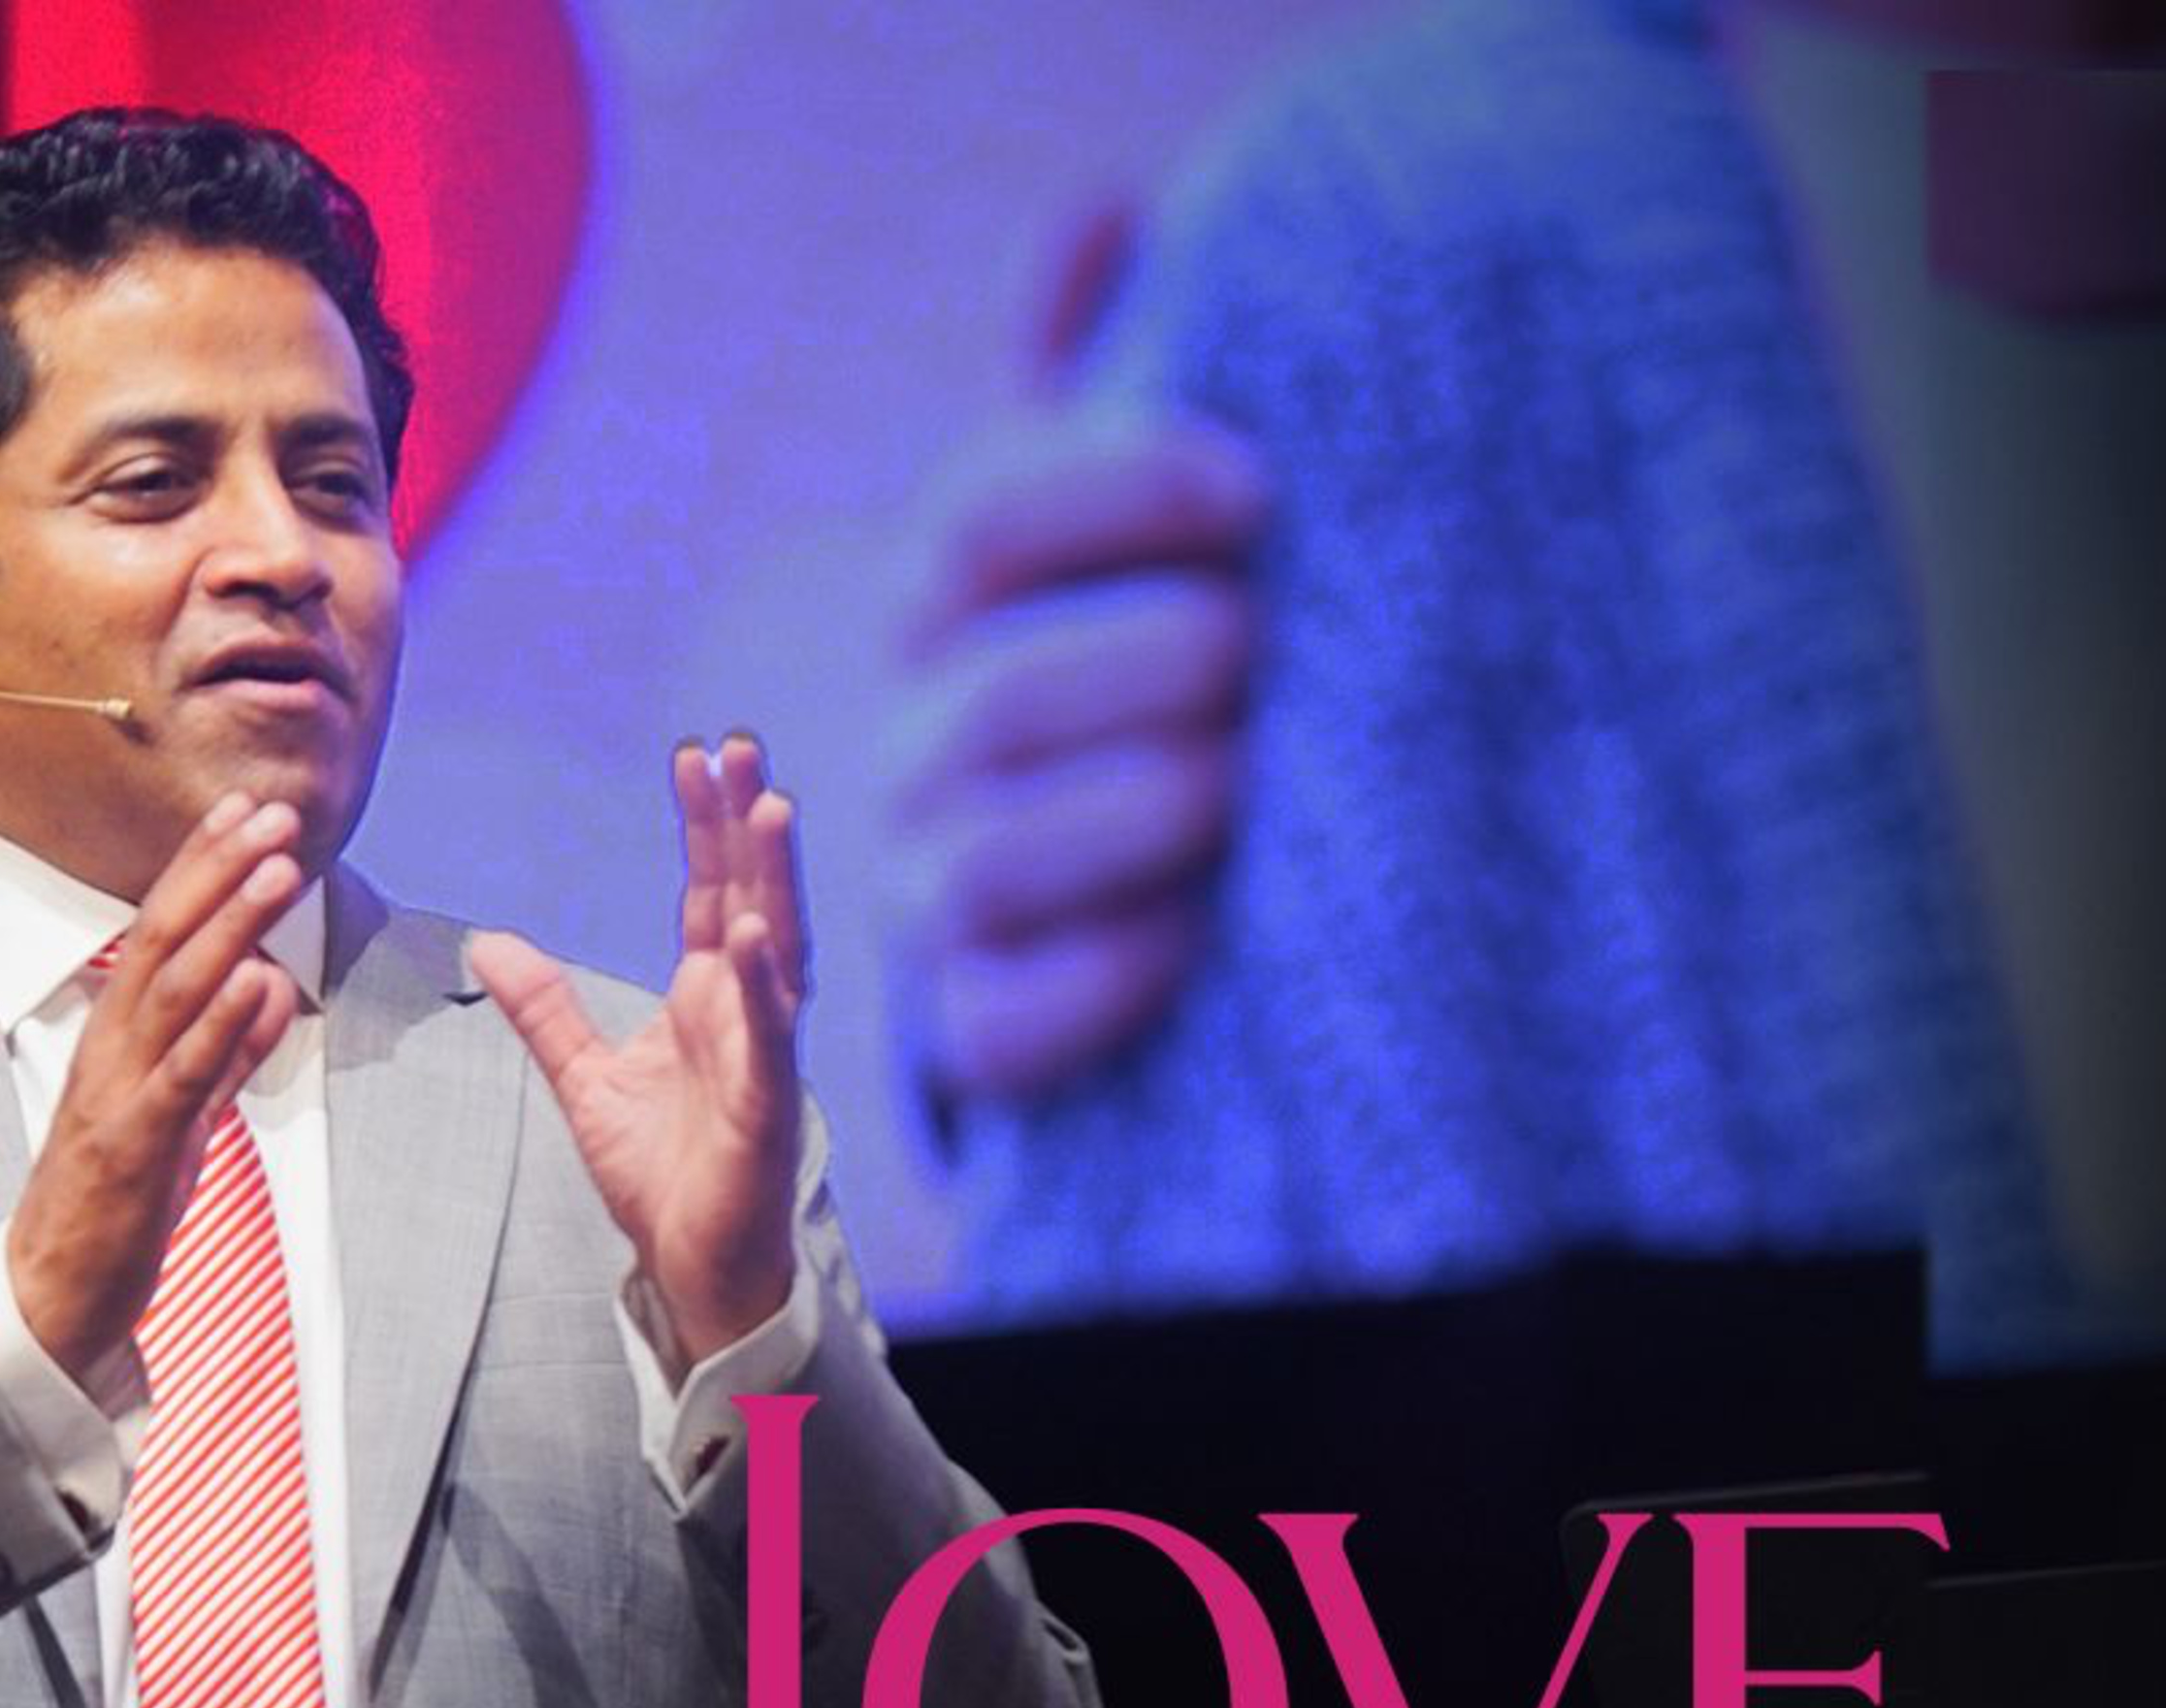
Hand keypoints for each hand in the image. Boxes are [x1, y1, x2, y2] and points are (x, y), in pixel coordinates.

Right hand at [6, 791, 305, 1377]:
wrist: (52, 1292)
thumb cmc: (114, 1203)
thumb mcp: (184, 1117)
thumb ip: (228, 1055)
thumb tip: (272, 986)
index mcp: (119, 1037)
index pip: (161, 932)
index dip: (204, 868)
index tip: (247, 811)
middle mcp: (111, 1049)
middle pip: (164, 939)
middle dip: (220, 871)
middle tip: (271, 812)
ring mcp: (118, 1094)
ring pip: (175, 990)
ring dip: (230, 923)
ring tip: (278, 869)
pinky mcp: (134, 1147)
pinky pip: (182, 1076)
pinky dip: (222, 1024)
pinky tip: (257, 979)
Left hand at [469, 735, 805, 1370]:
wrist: (692, 1266)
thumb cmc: (661, 1177)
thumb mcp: (583, 1078)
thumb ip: (545, 1008)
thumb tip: (489, 940)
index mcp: (708, 1000)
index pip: (712, 893)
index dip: (706, 827)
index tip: (696, 759)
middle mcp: (747, 1013)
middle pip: (752, 897)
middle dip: (748, 823)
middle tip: (744, 746)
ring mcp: (763, 1055)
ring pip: (779, 950)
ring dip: (776, 881)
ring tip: (772, 807)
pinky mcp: (766, 1106)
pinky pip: (769, 1037)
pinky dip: (765, 986)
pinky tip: (758, 935)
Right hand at [879, 211, 1265, 1105]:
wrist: (1053, 891)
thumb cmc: (1113, 678)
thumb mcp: (1096, 536)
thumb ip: (1087, 399)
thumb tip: (1097, 223)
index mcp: (934, 611)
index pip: (977, 521)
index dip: (1119, 491)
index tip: (1258, 494)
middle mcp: (905, 749)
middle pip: (989, 695)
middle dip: (1147, 665)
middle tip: (1260, 651)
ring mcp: (920, 895)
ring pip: (987, 860)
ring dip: (1136, 814)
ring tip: (1247, 782)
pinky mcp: (969, 1026)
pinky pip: (1008, 1021)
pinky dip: (1111, 977)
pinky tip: (1208, 931)